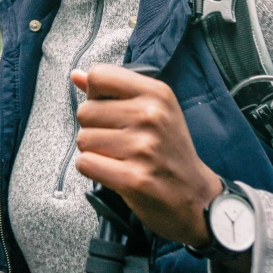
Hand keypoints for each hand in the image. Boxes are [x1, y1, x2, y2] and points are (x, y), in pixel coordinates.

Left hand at [72, 64, 222, 246]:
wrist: (196, 197)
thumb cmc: (168, 150)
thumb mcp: (153, 110)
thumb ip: (113, 89)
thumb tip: (76, 75)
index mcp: (157, 93)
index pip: (99, 76)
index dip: (95, 95)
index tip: (110, 109)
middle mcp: (151, 116)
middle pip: (85, 111)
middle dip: (93, 128)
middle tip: (117, 140)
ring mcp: (143, 148)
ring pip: (83, 139)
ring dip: (94, 151)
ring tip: (118, 157)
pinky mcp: (134, 179)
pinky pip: (86, 163)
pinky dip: (93, 169)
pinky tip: (114, 172)